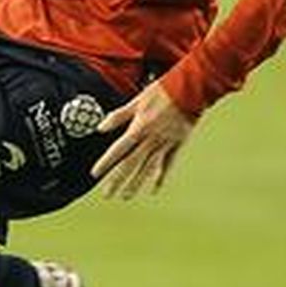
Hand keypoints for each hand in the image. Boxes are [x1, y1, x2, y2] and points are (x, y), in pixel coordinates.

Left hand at [90, 82, 194, 199]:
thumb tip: (100, 128)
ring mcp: (165, 144)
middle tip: (107, 195)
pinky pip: (168, 165)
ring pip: (148, 169)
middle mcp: (151, 140)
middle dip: (118, 180)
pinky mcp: (177, 145)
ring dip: (136, 184)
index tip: (95, 174)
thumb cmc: (162, 91)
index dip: (105, 163)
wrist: (190, 90)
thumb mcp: (137, 100)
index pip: (118, 150)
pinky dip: (161, 178)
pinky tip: (154, 189)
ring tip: (126, 196)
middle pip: (131, 164)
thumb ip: (119, 116)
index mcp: (139, 128)